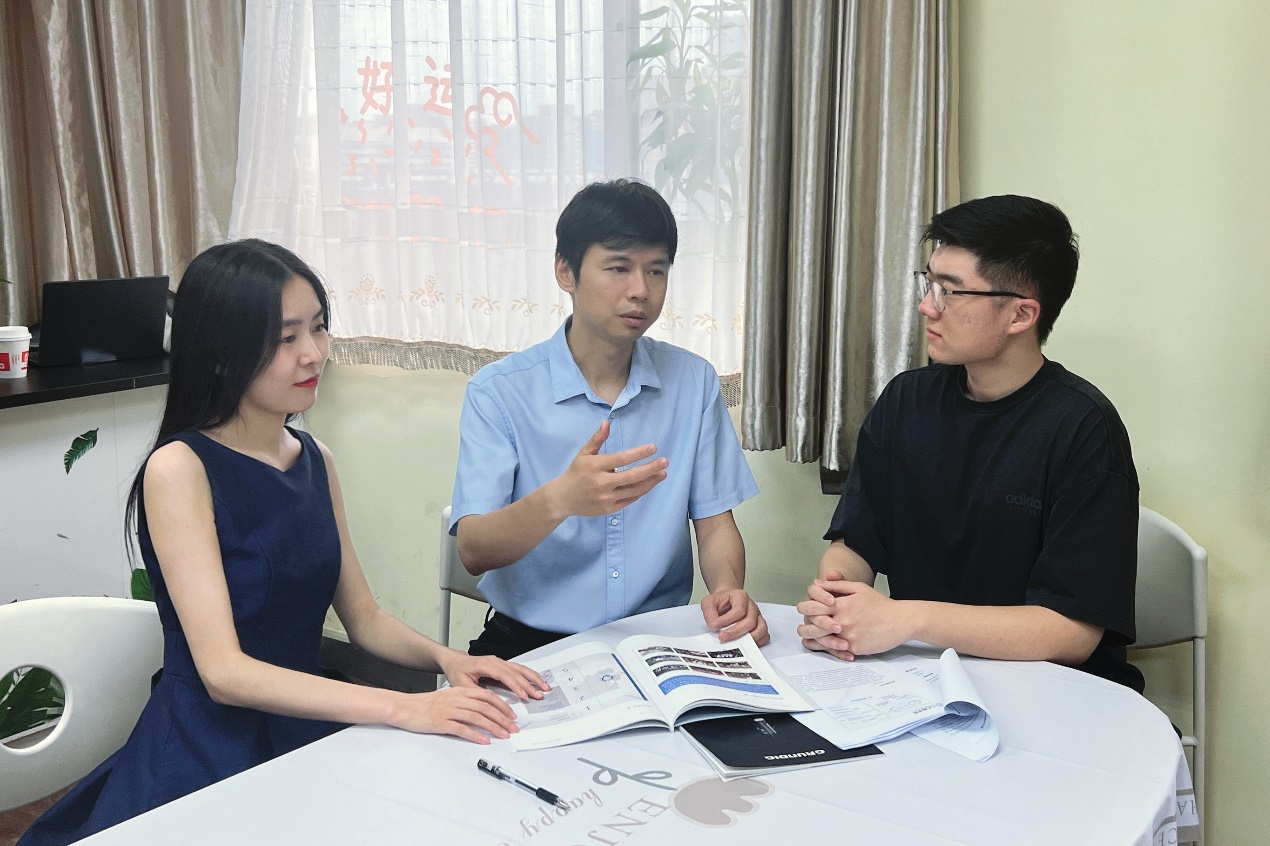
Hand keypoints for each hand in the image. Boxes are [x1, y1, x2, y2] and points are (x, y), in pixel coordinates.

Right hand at [392, 686, 522, 743]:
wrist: (404, 707)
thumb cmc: (425, 704)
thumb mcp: (448, 696)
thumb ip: (465, 700)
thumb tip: (484, 709)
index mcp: (460, 691)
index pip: (487, 696)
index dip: (502, 706)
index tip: (512, 715)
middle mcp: (457, 699)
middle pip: (486, 707)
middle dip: (503, 719)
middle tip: (513, 728)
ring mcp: (449, 711)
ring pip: (477, 718)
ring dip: (493, 727)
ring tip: (504, 735)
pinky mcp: (441, 723)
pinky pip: (462, 729)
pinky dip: (475, 735)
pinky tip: (484, 741)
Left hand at [437, 650, 550, 701]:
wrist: (455, 661)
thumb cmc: (457, 671)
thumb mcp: (461, 685)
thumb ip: (475, 692)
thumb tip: (489, 702)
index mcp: (485, 664)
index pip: (504, 675)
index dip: (515, 685)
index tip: (524, 695)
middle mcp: (495, 661)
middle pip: (516, 672)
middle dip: (529, 684)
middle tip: (539, 695)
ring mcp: (500, 662)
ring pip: (520, 668)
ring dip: (533, 678)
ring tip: (545, 687)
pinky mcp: (503, 665)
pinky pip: (519, 668)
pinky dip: (530, 675)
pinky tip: (538, 680)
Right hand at [547, 420, 667, 517]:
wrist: (563, 498)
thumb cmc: (576, 472)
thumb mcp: (584, 453)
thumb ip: (597, 439)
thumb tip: (607, 422)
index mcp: (595, 466)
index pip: (621, 459)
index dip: (639, 453)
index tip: (654, 447)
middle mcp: (602, 483)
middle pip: (632, 476)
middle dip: (651, 468)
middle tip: (665, 462)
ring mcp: (606, 498)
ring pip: (634, 490)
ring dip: (651, 481)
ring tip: (663, 473)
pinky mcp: (610, 509)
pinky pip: (630, 499)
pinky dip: (642, 491)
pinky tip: (650, 483)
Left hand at [701, 588, 768, 645]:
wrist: (726, 601)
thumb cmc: (721, 602)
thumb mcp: (709, 601)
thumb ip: (708, 611)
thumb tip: (713, 624)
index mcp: (740, 596)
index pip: (739, 610)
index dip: (727, 620)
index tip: (715, 626)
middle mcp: (751, 606)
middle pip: (750, 621)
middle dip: (736, 632)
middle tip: (723, 637)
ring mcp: (757, 617)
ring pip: (761, 629)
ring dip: (748, 639)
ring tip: (735, 643)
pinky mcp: (759, 626)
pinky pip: (765, 636)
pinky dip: (757, 642)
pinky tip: (745, 645)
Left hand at [796, 578, 912, 658]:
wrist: (901, 620)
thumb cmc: (880, 604)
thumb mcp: (859, 588)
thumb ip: (837, 585)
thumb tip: (818, 583)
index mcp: (841, 604)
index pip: (813, 607)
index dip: (805, 609)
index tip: (804, 611)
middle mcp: (842, 620)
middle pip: (813, 626)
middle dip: (805, 628)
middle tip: (803, 629)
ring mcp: (848, 636)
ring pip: (822, 641)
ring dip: (815, 641)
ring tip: (811, 640)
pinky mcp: (855, 648)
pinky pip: (838, 651)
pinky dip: (832, 650)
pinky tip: (828, 647)